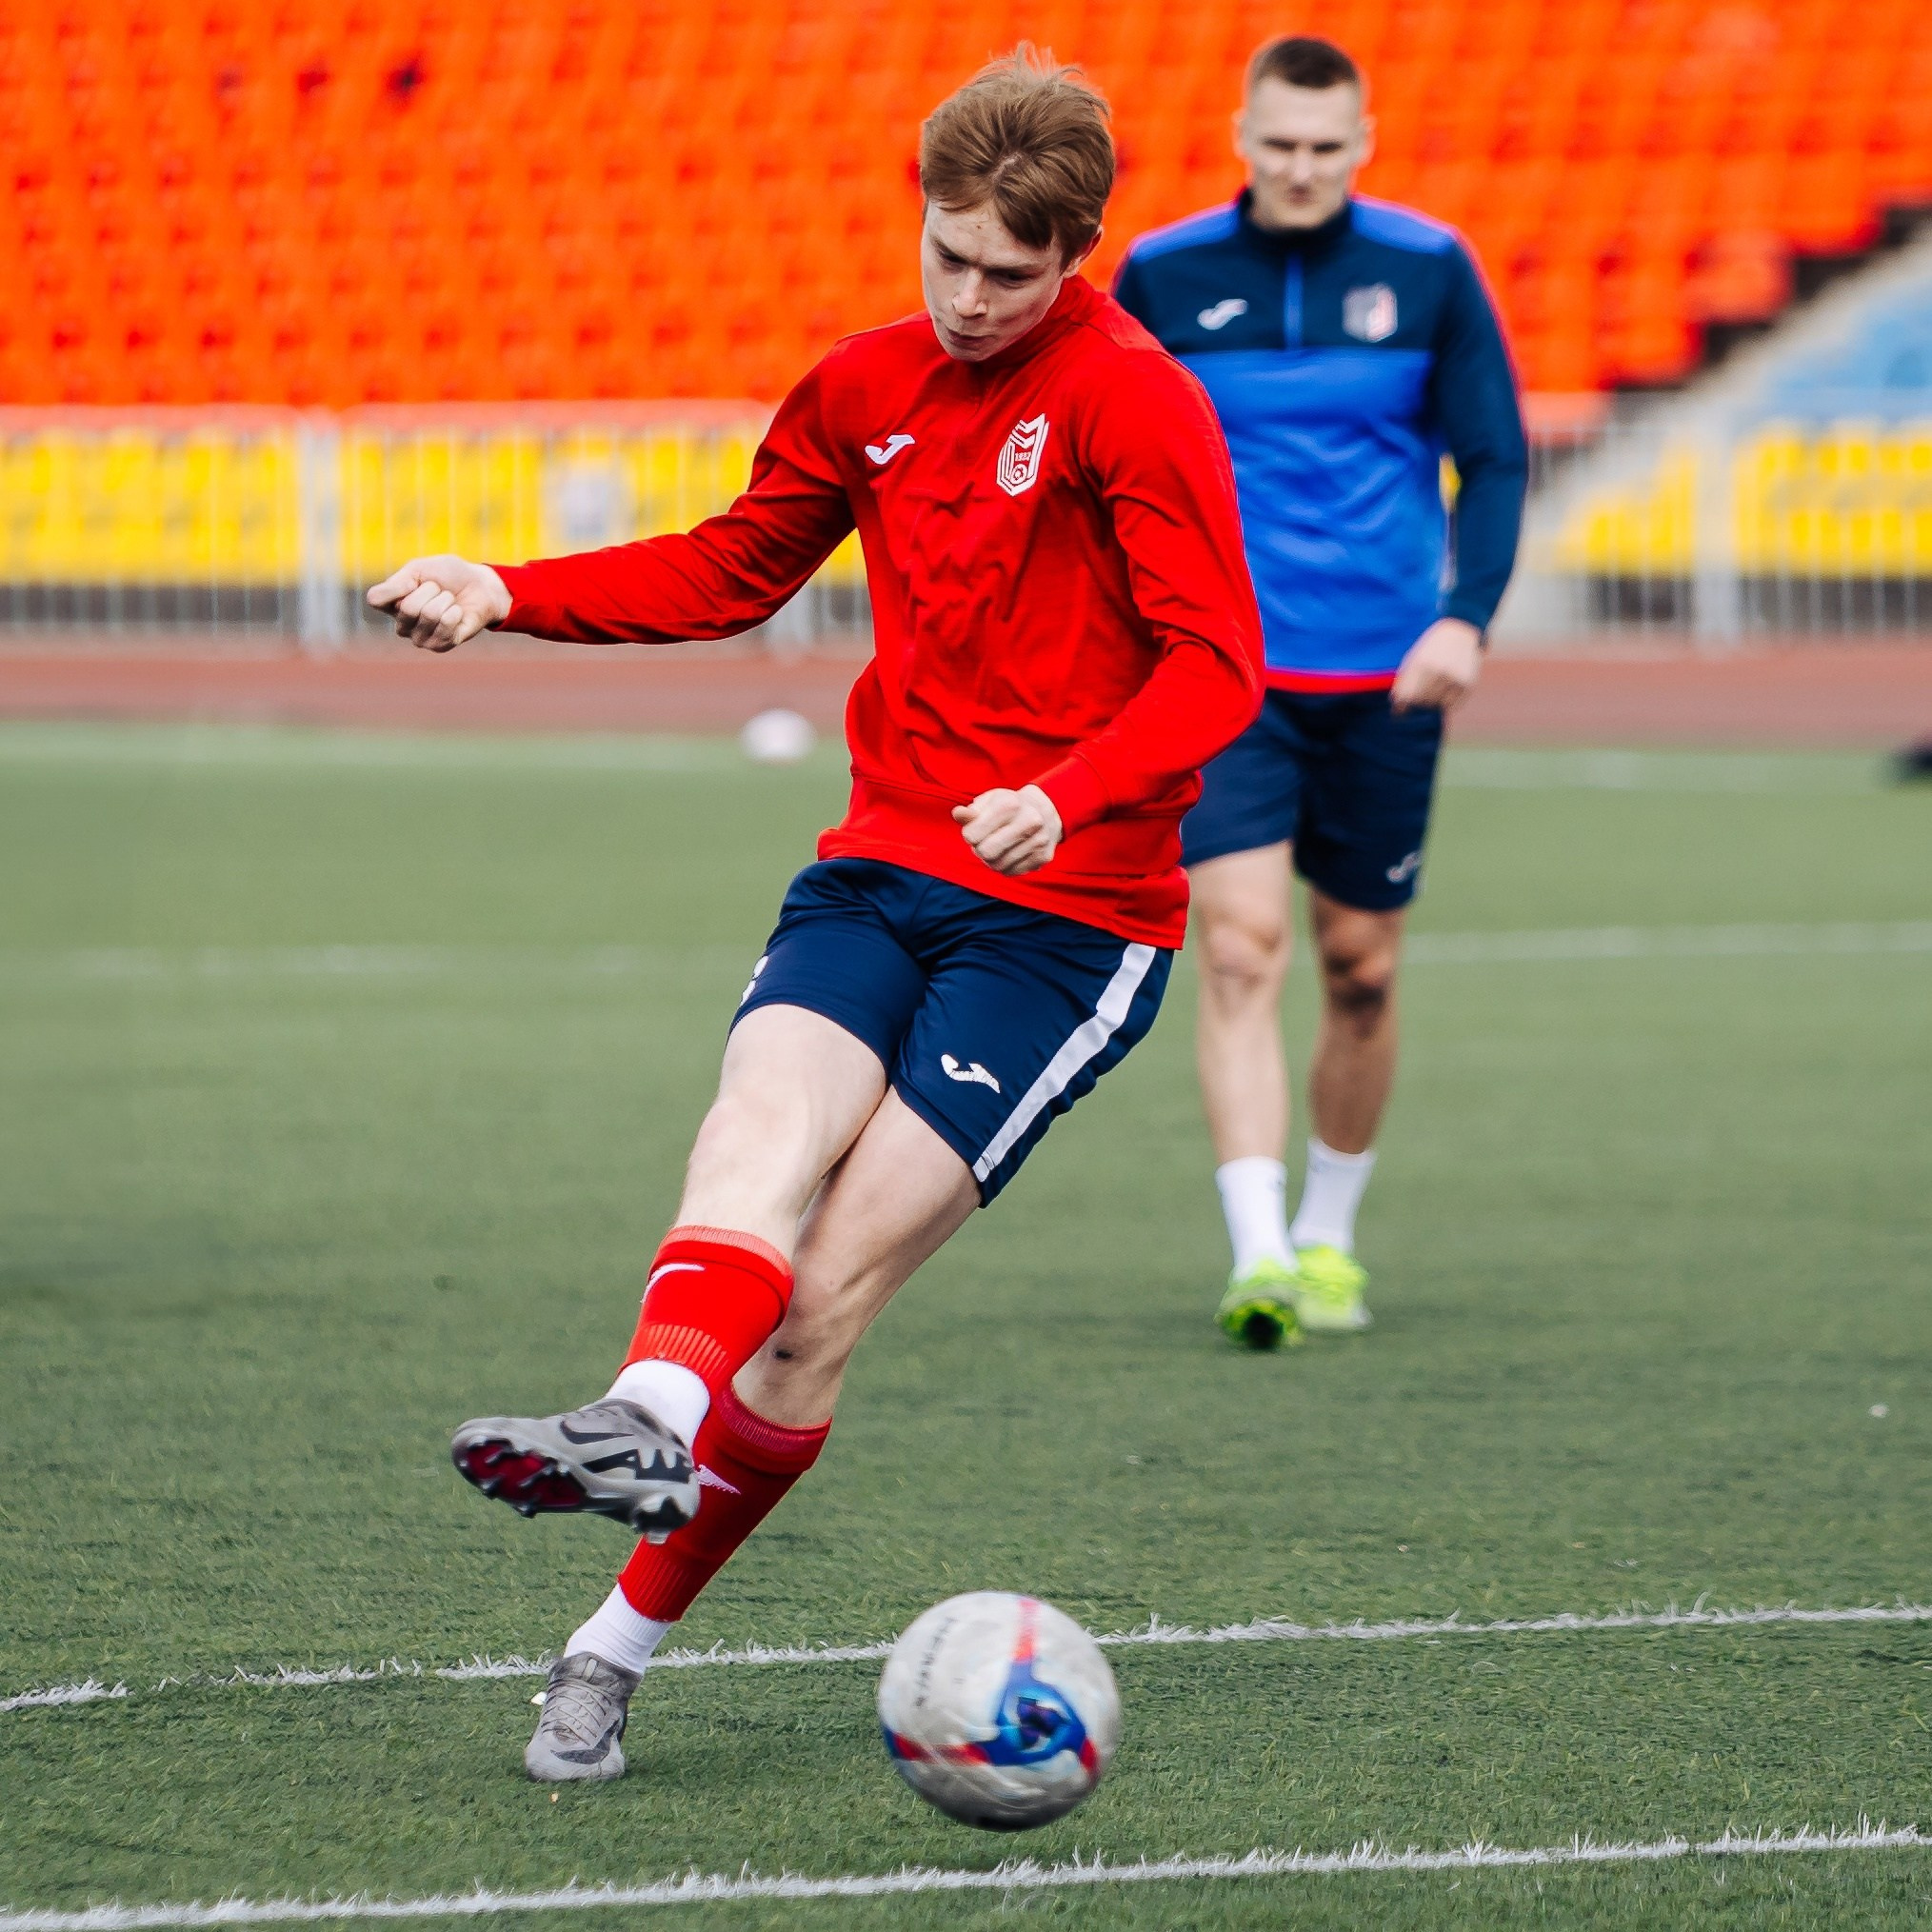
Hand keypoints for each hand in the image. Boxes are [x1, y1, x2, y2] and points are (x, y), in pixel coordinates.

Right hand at [366, 554, 511, 652]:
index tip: (414, 580)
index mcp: (390, 604)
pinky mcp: (440, 646)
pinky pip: (446, 625)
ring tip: (449, 601)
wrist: (480, 586)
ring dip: (446, 601)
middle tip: (439, 590)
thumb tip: (386, 602)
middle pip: (409, 607)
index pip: (375, 599)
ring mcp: (420, 638)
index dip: (397, 586)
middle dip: (431, 591)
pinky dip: (456, 612)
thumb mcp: (419, 569)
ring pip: (429, 615)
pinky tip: (457, 614)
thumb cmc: (448, 575)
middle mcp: (401, 625)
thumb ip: (399, 582)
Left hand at [953, 784, 1063, 875]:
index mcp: (1010, 804)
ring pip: (999, 865)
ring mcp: (1039, 840)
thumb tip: (957, 813)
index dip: (969, 835)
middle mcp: (1029, 821)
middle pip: (986, 853)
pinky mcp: (1043, 857)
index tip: (975, 829)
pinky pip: (1012, 872)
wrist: (1046, 811)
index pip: (972, 835)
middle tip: (984, 842)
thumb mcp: (989, 802)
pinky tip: (1009, 852)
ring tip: (996, 846)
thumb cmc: (1009, 806)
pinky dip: (1006, 865)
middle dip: (979, 850)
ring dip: (991, 859)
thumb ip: (971, 811)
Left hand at [1389, 617, 1482, 712]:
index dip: (1401, 704)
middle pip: (1421, 702)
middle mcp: (1439, 672)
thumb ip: (1403, 683)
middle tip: (1421, 688)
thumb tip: (1397, 711)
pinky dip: (1446, 701)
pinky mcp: (1467, 684)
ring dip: (1432, 700)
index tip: (1400, 706)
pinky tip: (1446, 687)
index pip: (1406, 697)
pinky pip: (1452, 705)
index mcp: (1421, 664)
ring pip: (1436, 705)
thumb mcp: (1413, 658)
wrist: (1461, 631)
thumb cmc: (1431, 648)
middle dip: (1417, 700)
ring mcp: (1454, 678)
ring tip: (1434, 684)